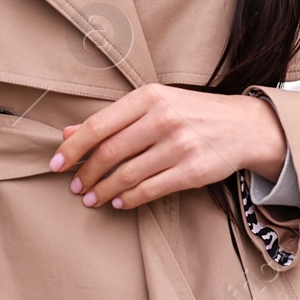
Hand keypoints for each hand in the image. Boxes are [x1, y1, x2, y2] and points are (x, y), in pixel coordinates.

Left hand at [48, 84, 287, 209]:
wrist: (243, 126)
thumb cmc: (191, 113)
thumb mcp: (154, 105)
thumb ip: (112, 119)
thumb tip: (68, 134)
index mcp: (150, 96)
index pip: (99, 124)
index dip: (73, 148)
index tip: (56, 164)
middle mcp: (163, 118)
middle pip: (109, 152)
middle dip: (85, 174)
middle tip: (75, 186)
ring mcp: (179, 145)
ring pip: (126, 175)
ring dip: (103, 191)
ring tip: (92, 198)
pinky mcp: (192, 171)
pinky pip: (149, 190)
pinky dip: (128, 199)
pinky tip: (119, 202)